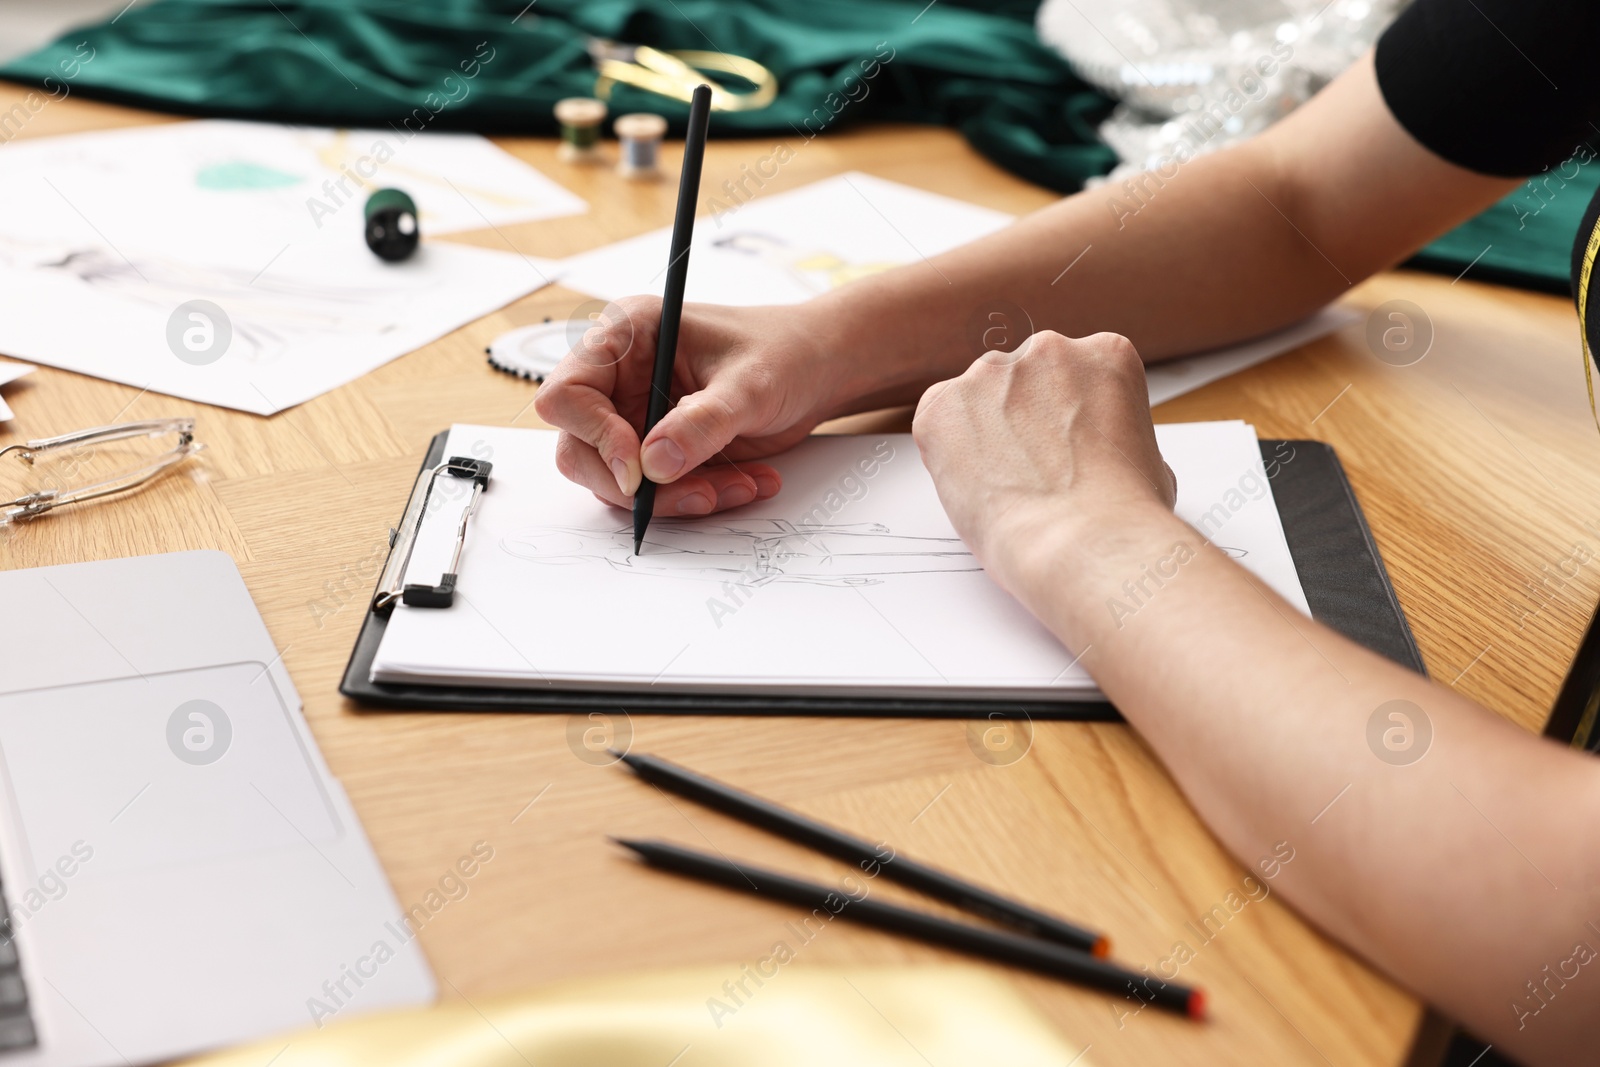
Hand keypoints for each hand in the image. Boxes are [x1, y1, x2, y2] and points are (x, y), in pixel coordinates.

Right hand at [534, 297, 856, 515]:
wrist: (821, 369)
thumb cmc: (786, 352)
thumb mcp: (750, 384)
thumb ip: (701, 422)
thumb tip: (652, 465)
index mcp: (626, 336)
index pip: (566, 394)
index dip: (593, 435)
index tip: (639, 468)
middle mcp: (620, 378)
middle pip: (581, 449)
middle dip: (636, 485)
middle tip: (697, 494)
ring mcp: (637, 417)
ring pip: (619, 481)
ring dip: (676, 497)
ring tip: (739, 486)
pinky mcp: (661, 450)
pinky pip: (656, 491)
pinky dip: (698, 497)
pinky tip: (746, 483)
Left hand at [911, 331, 1176, 596]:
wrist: (1082, 542)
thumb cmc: (1121, 513)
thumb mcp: (1148, 458)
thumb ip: (1111, 434)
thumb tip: (1098, 451)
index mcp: (1105, 355)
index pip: (1074, 373)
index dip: (1066, 418)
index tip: (1065, 447)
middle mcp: (1047, 349)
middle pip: (1023, 379)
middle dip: (1022, 419)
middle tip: (1032, 470)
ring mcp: (991, 373)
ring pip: (977, 398)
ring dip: (984, 434)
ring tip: (1006, 485)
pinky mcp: (943, 404)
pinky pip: (937, 420)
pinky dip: (947, 452)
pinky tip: (976, 485)